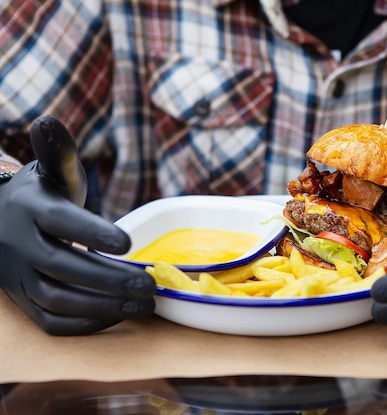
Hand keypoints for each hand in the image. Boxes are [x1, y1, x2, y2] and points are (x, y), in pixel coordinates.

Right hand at [0, 115, 154, 334]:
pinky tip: (118, 315)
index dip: (92, 232)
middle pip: (63, 267)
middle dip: (109, 279)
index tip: (129, 242)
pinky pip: (50, 320)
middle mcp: (22, 244)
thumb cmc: (39, 196)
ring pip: (57, 299)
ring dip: (102, 305)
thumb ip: (58, 153)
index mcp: (32, 208)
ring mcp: (20, 276)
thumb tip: (47, 120)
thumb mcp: (49, 172)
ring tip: (144, 304)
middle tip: (150, 284)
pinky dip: (84, 323)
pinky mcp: (24, 300)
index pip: (60, 222)